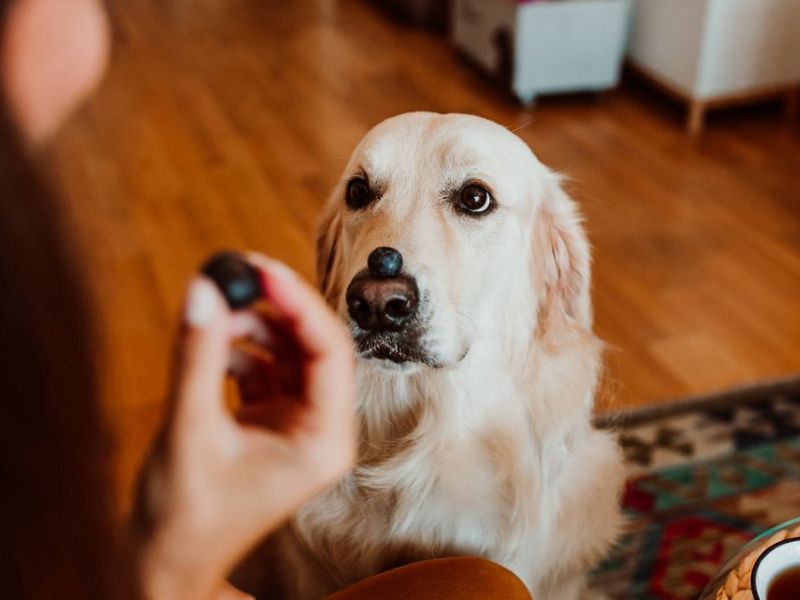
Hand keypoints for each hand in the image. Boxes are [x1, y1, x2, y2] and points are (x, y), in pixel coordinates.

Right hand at [132, 255, 355, 599]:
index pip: (331, 352)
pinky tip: (211, 352)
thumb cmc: (184, 519)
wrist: (167, 563)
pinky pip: (266, 369)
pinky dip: (240, 352)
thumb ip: (198, 356)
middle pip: (313, 346)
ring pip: (289, 354)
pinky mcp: (273, 421)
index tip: (263, 271)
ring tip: (213, 320)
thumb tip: (203, 290)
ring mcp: (298, 425)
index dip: (300, 305)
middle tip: (237, 275)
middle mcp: (321, 430)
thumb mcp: (190, 431)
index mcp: (324, 441)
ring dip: (253, 329)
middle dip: (276, 309)